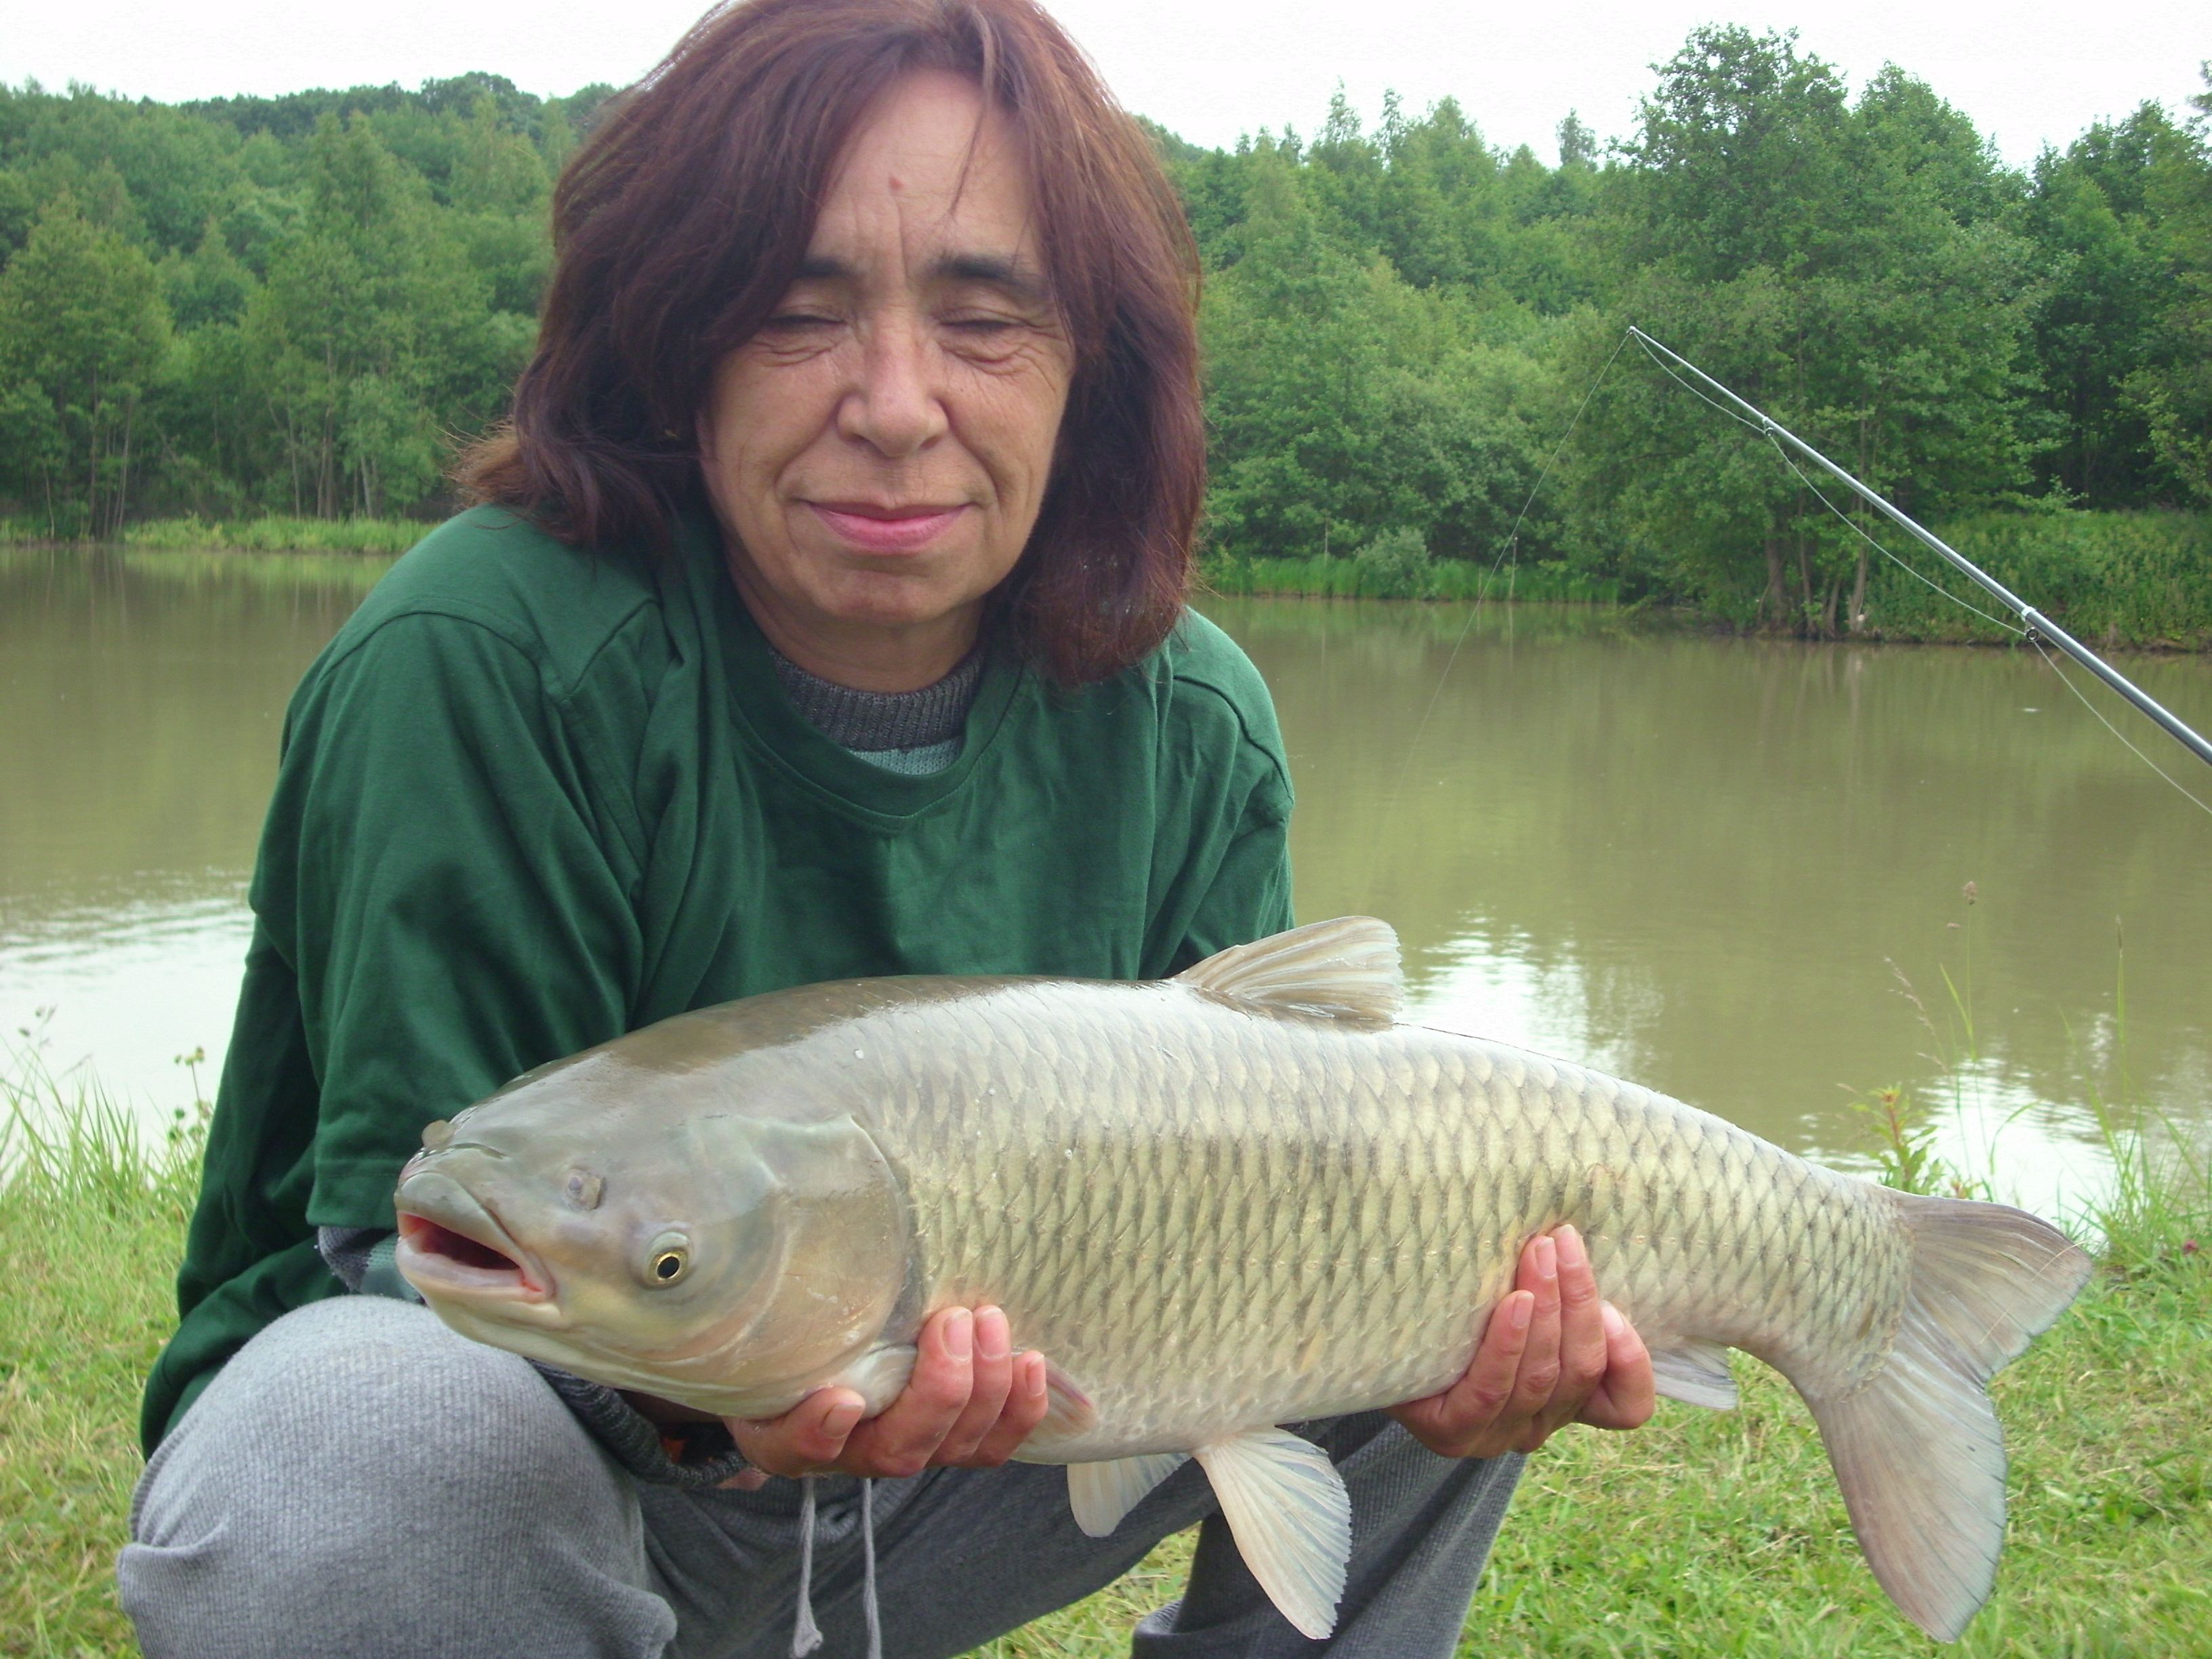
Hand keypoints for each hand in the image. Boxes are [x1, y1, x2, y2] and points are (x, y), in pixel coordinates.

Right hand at [719, 1305, 1048, 1487]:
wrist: (821, 1349)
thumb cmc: (789, 1331)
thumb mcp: (763, 1318)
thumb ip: (767, 1294)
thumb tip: (774, 1233)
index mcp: (787, 1431)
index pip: (798, 1449)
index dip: (819, 1434)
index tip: (838, 1398)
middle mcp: (852, 1451)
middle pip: (900, 1450)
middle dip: (937, 1389)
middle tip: (949, 1318)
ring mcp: (911, 1446)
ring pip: (957, 1449)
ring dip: (985, 1388)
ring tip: (989, 1321)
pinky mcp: (956, 1436)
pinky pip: (994, 1443)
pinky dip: (1020, 1407)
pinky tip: (1031, 1361)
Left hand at [1389, 1224, 1654, 1459]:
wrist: (1373, 1339)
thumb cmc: (1455, 1310)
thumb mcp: (1513, 1295)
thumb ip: (1554, 1288)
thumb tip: (1576, 1237)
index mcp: (1565, 1403)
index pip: (1626, 1406)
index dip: (1632, 1361)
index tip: (1617, 1306)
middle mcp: (1537, 1427)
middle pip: (1581, 1371)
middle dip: (1578, 1299)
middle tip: (1562, 1240)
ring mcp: (1495, 1436)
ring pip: (1543, 1377)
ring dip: (1546, 1306)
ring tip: (1537, 1252)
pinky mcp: (1452, 1434)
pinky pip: (1493, 1388)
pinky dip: (1509, 1342)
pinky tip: (1510, 1301)